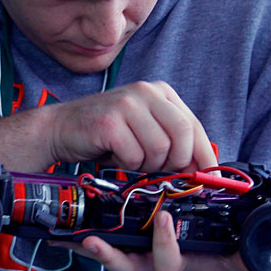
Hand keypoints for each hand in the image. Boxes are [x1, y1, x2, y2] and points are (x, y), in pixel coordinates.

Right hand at [45, 81, 216, 172]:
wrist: (61, 129)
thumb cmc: (107, 133)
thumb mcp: (146, 130)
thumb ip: (173, 143)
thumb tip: (202, 170)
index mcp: (160, 92)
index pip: (194, 125)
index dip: (204, 155)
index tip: (208, 178)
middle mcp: (146, 92)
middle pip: (182, 134)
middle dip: (177, 162)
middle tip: (161, 170)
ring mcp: (127, 105)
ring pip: (159, 148)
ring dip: (148, 164)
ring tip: (132, 158)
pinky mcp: (110, 122)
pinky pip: (134, 156)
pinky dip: (127, 165)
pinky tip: (116, 156)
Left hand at [70, 210, 241, 270]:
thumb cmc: (214, 261)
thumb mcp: (233, 262)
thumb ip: (246, 257)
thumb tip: (262, 253)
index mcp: (177, 266)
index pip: (168, 260)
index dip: (166, 242)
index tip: (165, 220)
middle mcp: (151, 265)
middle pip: (125, 264)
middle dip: (108, 254)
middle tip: (91, 240)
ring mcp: (135, 258)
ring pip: (107, 255)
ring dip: (84, 246)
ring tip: (62, 236)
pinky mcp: (124, 248)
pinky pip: (97, 245)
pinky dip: (75, 240)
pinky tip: (55, 232)